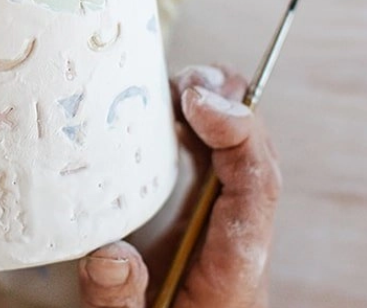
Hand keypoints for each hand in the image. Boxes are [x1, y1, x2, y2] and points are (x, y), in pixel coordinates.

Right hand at [76, 66, 281, 307]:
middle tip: (185, 80)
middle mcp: (234, 232)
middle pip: (255, 153)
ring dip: (213, 105)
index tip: (196, 102)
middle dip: (229, 104)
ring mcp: (219, 217)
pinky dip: (191, 122)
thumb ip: (118, 299)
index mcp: (233, 265)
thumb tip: (110, 253)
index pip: (257, 186)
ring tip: (172, 82)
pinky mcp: (198, 208)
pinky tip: (160, 106)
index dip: (237, 133)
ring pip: (236, 147)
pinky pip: (209, 155)